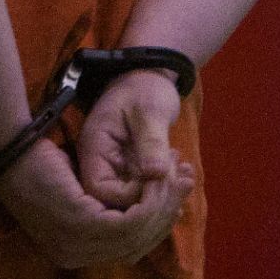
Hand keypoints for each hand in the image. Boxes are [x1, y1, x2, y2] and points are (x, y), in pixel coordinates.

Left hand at [0, 137, 193, 268]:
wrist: (12, 146)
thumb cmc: (40, 159)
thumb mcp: (75, 186)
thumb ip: (100, 204)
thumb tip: (127, 208)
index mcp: (71, 251)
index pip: (127, 249)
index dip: (155, 225)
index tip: (175, 197)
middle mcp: (72, 255)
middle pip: (136, 246)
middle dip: (167, 215)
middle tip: (187, 182)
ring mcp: (74, 244)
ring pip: (137, 235)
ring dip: (164, 206)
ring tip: (179, 176)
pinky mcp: (79, 224)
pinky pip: (129, 222)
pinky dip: (150, 202)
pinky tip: (160, 178)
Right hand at [77, 69, 182, 208]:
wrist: (149, 78)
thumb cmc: (144, 88)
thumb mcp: (149, 110)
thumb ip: (151, 142)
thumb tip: (155, 174)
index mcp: (94, 147)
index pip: (99, 189)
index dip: (128, 196)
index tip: (157, 182)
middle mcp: (99, 163)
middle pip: (114, 200)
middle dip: (150, 196)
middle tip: (180, 179)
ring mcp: (115, 168)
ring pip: (132, 198)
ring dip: (162, 193)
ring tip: (186, 175)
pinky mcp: (131, 171)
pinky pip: (144, 190)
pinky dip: (165, 187)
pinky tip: (183, 174)